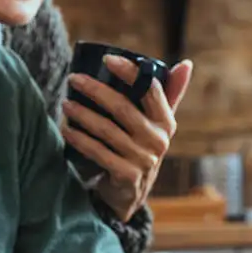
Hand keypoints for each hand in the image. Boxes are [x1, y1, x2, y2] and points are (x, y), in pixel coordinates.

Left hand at [62, 55, 193, 220]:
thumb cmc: (141, 148)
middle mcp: (158, 140)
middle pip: (123, 107)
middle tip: (74, 78)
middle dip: (95, 90)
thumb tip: (186, 63)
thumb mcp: (157, 124)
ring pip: (106, 130)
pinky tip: (66, 130)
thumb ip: (168, 94)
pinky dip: (80, 140)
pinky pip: (98, 152)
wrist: (131, 193)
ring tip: (65, 103)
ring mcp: (143, 159)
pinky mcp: (127, 175)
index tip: (107, 59)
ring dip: (82, 114)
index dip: (130, 72)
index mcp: (166, 122)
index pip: (151, 89)